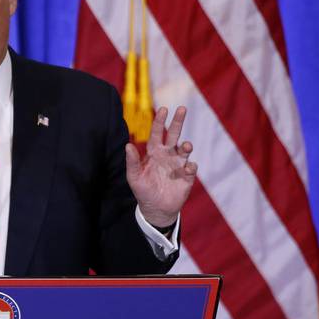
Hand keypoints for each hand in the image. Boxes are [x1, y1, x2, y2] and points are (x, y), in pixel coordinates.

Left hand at [125, 106, 196, 227]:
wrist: (156, 209)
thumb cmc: (143, 191)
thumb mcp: (134, 177)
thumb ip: (132, 161)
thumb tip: (127, 145)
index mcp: (154, 152)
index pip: (157, 133)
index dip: (159, 121)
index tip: (163, 109)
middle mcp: (168, 155)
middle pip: (174, 134)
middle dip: (178, 122)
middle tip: (182, 108)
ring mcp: (178, 164)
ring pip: (185, 150)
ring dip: (186, 145)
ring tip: (185, 146)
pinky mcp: (187, 177)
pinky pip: (191, 168)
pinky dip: (191, 166)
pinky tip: (188, 168)